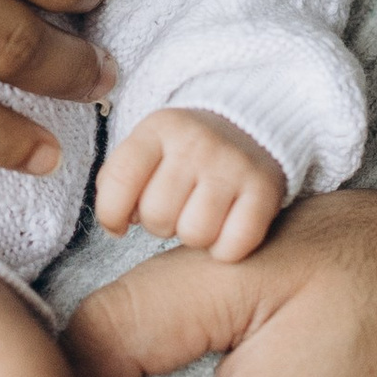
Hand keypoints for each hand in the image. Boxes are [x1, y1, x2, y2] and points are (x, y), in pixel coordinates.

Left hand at [95, 107, 285, 260]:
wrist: (250, 127)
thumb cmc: (185, 152)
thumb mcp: (147, 147)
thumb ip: (119, 180)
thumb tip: (116, 226)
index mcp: (159, 128)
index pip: (119, 180)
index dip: (110, 214)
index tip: (119, 223)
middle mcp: (196, 143)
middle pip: (156, 215)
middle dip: (159, 224)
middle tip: (174, 209)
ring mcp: (233, 165)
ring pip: (194, 235)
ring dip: (193, 237)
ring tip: (200, 216)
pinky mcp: (265, 190)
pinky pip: (233, 247)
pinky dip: (226, 249)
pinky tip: (226, 228)